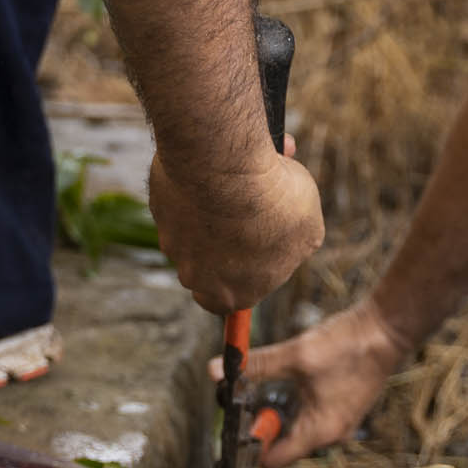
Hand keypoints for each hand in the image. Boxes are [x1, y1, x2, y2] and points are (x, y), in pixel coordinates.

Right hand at [149, 142, 322, 315]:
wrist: (223, 165)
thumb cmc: (271, 201)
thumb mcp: (308, 229)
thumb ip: (298, 243)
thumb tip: (294, 236)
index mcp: (232, 293)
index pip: (230, 302)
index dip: (246, 278)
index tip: (258, 255)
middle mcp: (196, 275)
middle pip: (212, 264)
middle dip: (233, 237)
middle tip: (257, 208)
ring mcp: (173, 240)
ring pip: (197, 227)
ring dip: (218, 207)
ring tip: (244, 178)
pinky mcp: (160, 206)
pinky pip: (183, 199)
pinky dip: (199, 184)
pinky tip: (218, 165)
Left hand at [237, 299, 412, 467]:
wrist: (387, 329)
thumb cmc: (348, 345)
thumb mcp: (297, 355)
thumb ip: (258, 365)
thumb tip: (214, 371)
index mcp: (320, 432)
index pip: (274, 461)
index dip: (248, 447)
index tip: (232, 423)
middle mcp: (329, 435)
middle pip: (282, 446)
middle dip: (259, 426)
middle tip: (239, 400)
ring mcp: (336, 423)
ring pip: (293, 430)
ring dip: (274, 414)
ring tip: (255, 390)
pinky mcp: (339, 408)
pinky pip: (307, 419)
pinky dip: (290, 406)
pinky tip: (281, 384)